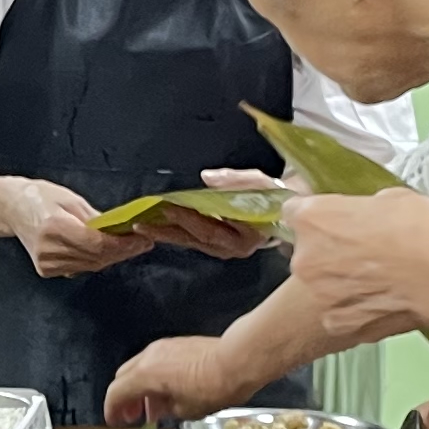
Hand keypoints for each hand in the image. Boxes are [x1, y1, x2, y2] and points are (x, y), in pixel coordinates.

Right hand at [0, 174, 139, 278]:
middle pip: (96, 257)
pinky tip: (105, 250)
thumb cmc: (39, 197)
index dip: (122, 244)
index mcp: (54, 228)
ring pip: (91, 265)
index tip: (142, 240)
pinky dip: (96, 260)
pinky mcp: (46, 270)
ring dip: (112, 256)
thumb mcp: (70, 199)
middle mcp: (49, 250)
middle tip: (143, 242)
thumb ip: (95, 218)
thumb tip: (120, 229)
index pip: (96, 244)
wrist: (12, 208)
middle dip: (123, 251)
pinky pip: (80, 268)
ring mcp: (46, 263)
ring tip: (129, 245)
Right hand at [105, 334, 247, 424]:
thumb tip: (160, 410)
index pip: (116, 392)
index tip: (114, 420)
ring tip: (152, 406)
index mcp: (145, 374)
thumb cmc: (214, 384)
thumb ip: (165, 410)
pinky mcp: (179, 344)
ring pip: (140, 367)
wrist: (238, 360)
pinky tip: (167, 391)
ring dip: (140, 387)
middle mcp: (150, 356)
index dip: (112, 410)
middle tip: (131, 415)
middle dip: (125, 398)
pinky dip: (154, 377)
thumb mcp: (186, 410)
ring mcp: (164, 347)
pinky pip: (157, 361)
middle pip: (124, 377)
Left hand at [126, 185, 287, 259]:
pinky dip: (175, 234)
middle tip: (143, 224)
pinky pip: (193, 241)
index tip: (170, 207)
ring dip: (167, 235)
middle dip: (169, 231)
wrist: (284, 208)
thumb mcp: (260, 183)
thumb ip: (235, 181)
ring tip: (143, 228)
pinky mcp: (218, 246)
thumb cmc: (274, 195)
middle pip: (196, 239)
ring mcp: (225, 250)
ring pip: (192, 243)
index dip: (190, 218)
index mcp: (246, 237)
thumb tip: (207, 178)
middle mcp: (234, 249)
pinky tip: (158, 229)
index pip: (212, 229)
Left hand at [277, 188, 428, 349]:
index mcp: (313, 218)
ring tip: (381, 279)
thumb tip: (365, 217)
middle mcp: (306, 257)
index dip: (317, 219)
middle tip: (365, 254)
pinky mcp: (337, 322)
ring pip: (323, 286)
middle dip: (329, 253)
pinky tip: (384, 299)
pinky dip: (356, 308)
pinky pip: (340, 312)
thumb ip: (362, 210)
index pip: (295, 213)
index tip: (330, 223)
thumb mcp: (390, 199)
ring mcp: (319, 294)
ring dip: (343, 282)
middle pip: (306, 253)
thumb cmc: (424, 233)